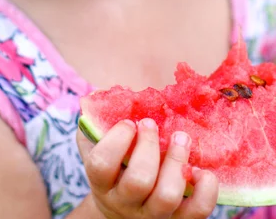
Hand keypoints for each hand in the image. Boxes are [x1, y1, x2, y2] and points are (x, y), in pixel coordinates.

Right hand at [77, 118, 218, 218]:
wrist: (122, 210)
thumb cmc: (112, 168)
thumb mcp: (97, 149)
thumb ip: (96, 125)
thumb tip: (96, 95)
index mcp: (102, 183)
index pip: (102, 164)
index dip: (116, 140)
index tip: (129, 123)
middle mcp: (125, 203)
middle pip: (139, 180)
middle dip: (149, 145)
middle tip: (151, 124)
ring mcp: (153, 215)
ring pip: (168, 196)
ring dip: (177, 160)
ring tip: (180, 137)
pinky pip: (198, 209)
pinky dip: (205, 187)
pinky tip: (198, 169)